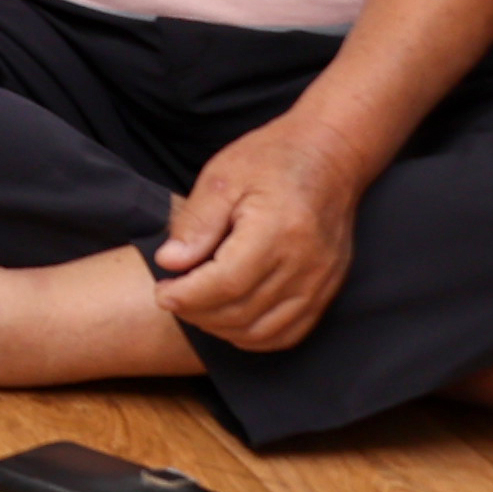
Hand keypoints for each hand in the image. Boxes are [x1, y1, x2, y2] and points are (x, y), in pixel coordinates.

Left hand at [155, 122, 364, 349]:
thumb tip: (170, 262)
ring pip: (264, 331)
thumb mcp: (222, 176)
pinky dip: (253, 335)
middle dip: (197, 312)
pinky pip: (289, 333)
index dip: (188, 296)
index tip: (162, 291)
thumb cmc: (272, 159)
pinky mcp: (328, 289)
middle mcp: (306, 263)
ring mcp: (321, 281)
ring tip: (195, 305)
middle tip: (171, 296)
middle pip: (242, 311)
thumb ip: (196, 223)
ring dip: (221, 328)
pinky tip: (228, 319)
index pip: (227, 283)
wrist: (331, 155)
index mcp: (278, 230)